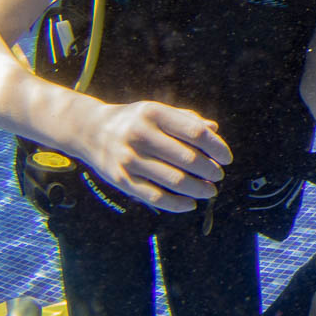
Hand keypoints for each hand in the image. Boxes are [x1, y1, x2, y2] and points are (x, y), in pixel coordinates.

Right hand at [77, 100, 231, 211]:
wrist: (89, 130)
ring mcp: (129, 159)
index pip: (196, 133)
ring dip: (198, 189)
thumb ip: (186, 119)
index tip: (226, 158)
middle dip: (210, 171)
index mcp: (154, 113)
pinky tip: (190, 204)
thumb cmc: (134, 121)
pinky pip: (155, 197)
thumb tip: (214, 130)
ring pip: (174, 180)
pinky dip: (177, 204)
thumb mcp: (158, 111)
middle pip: (188, 158)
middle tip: (218, 175)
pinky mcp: (121, 179)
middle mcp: (140, 135)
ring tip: (209, 190)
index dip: (216, 147)